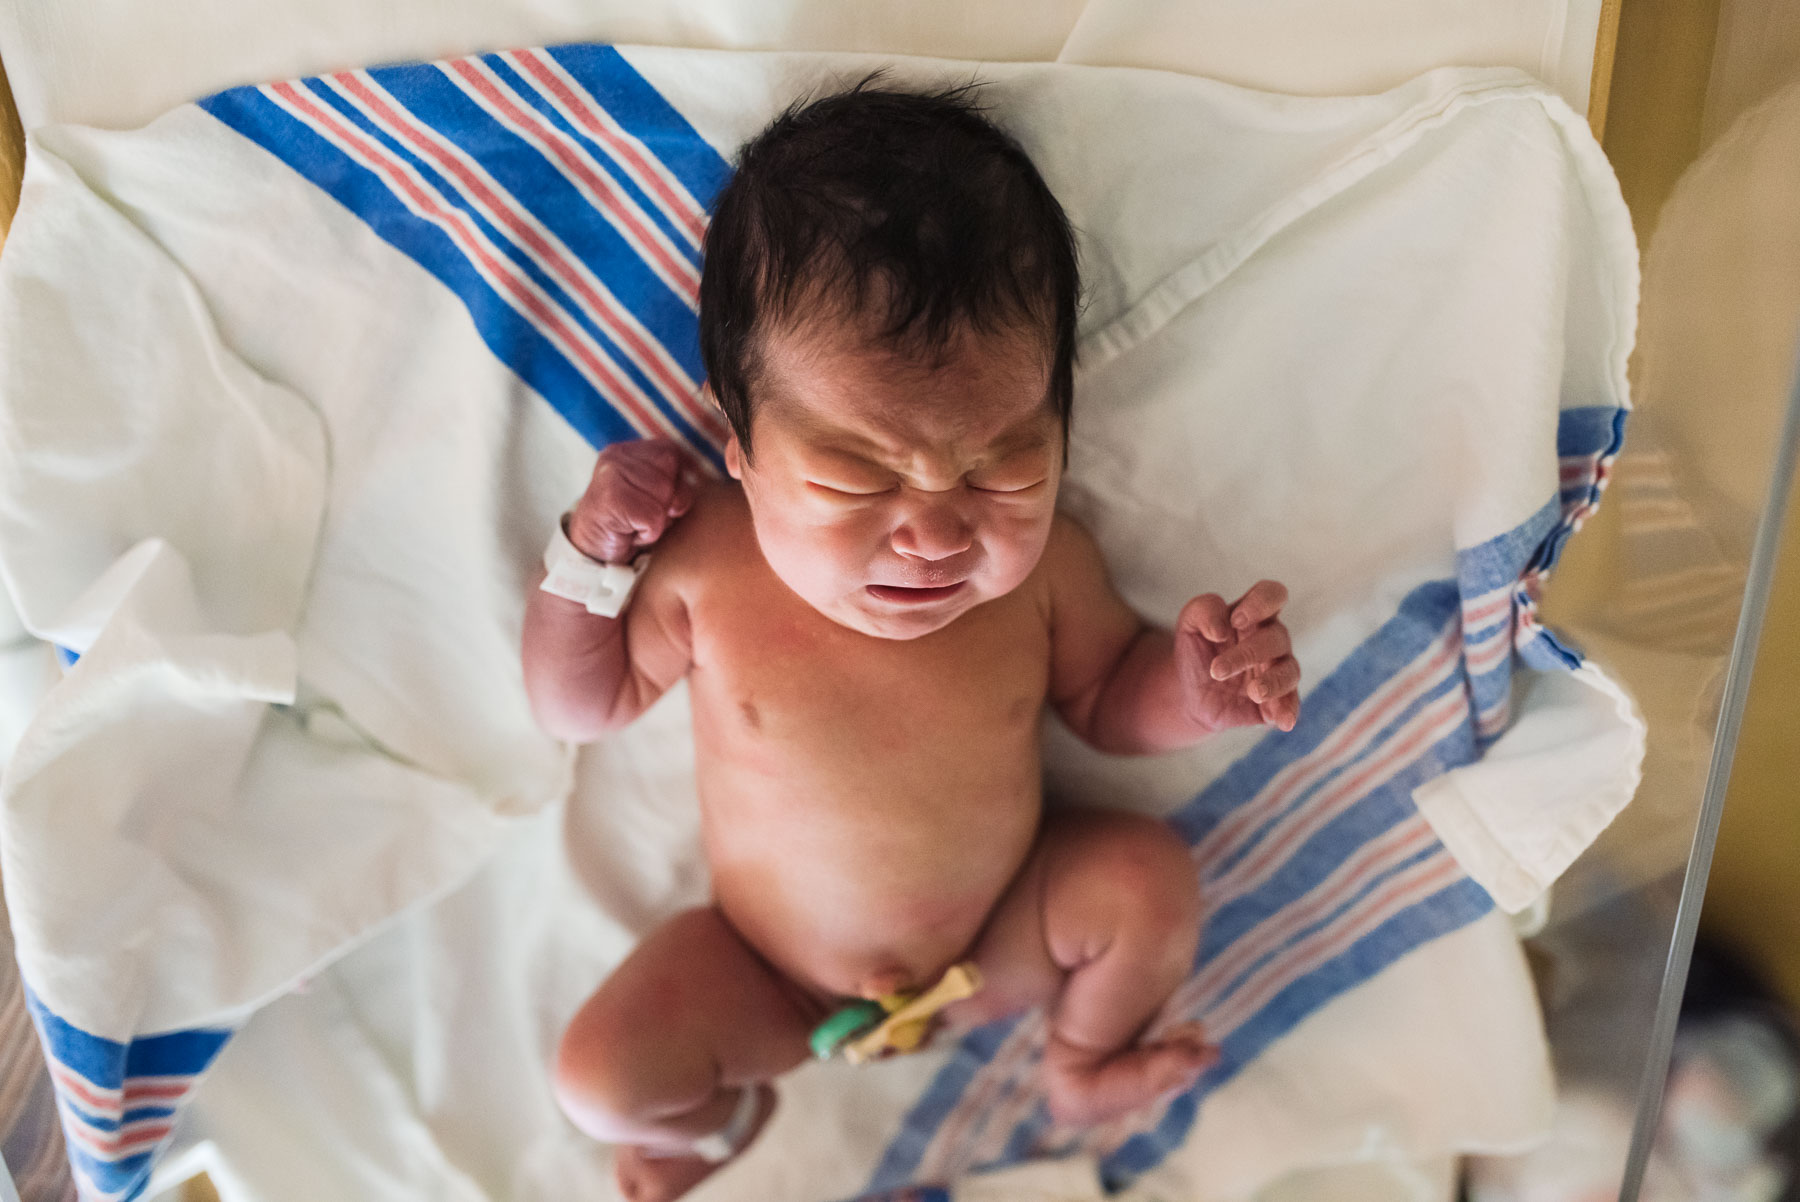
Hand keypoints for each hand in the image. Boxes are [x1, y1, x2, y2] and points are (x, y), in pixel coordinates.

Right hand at [565, 439, 698, 563]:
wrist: (593, 550)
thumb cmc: (630, 523)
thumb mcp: (654, 495)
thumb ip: (673, 482)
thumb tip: (683, 494)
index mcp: (628, 450)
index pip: (671, 453)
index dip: (673, 482)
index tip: (652, 499)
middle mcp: (616, 456)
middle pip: (670, 476)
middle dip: (665, 502)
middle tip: (641, 514)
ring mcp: (611, 475)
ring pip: (664, 496)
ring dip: (656, 519)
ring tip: (634, 522)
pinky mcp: (611, 498)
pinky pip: (653, 517)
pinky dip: (648, 532)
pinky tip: (629, 531)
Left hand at [1174, 581, 1300, 732]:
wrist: (1190, 693)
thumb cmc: (1197, 651)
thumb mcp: (1189, 624)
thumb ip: (1203, 611)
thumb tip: (1221, 629)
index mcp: (1254, 614)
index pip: (1273, 594)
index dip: (1261, 603)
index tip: (1236, 620)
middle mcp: (1272, 640)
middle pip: (1276, 638)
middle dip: (1247, 654)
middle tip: (1217, 671)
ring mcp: (1278, 670)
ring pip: (1290, 670)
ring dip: (1272, 682)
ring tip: (1253, 692)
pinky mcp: (1277, 700)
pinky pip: (1291, 703)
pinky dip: (1289, 711)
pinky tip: (1282, 722)